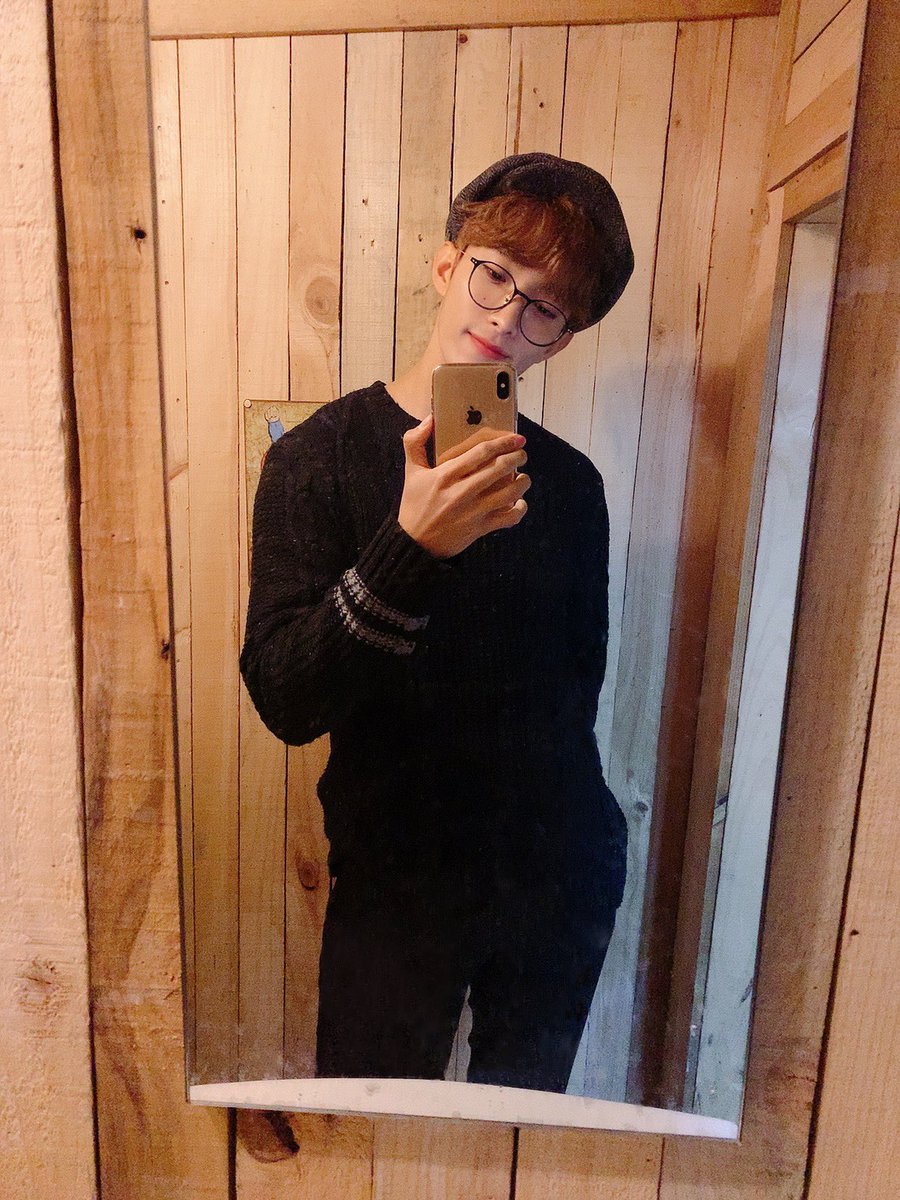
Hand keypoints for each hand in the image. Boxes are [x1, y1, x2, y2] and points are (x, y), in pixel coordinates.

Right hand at [397, 415, 530, 557]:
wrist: (415, 543)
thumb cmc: (414, 505)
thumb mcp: (411, 472)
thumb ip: (415, 443)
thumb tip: (430, 418)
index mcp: (445, 475)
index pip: (481, 452)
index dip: (503, 442)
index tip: (516, 438)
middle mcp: (461, 492)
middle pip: (499, 469)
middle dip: (517, 457)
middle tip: (522, 453)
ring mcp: (473, 511)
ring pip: (509, 492)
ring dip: (522, 481)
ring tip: (523, 476)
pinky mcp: (480, 528)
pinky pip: (509, 518)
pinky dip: (520, 509)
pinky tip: (519, 502)